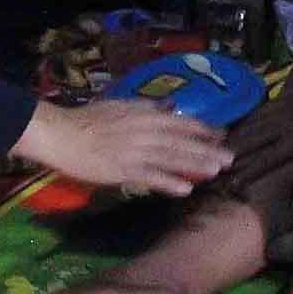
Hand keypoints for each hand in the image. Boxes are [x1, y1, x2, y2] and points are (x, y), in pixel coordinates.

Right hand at [14, 99, 232, 195]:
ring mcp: (135, 152)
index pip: (181, 122)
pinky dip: (169, 182)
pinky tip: (186, 188)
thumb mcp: (121, 105)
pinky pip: (150, 177)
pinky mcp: (123, 171)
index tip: (222, 135)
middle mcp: (144, 132)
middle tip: (231, 158)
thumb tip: (171, 106)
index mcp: (145, 115)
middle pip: (182, 141)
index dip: (203, 129)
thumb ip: (147, 107)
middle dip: (208, 149)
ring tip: (217, 171)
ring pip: (172, 158)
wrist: (61, 134)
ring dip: (196, 165)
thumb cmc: (89, 119)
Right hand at [221, 40, 292, 204]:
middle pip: (251, 143)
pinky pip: (258, 113)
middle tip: (213, 168)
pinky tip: (235, 129)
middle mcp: (282, 127)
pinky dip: (244, 123)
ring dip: (234, 139)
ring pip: (251, 127)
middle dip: (231, 156)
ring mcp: (280, 112)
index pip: (265, 161)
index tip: (230, 185)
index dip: (247, 174)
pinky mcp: (281, 102)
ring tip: (216, 151)